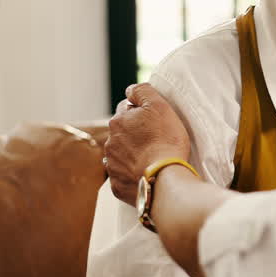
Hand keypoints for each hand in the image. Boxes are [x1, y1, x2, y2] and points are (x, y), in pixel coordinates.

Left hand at [105, 82, 191, 205]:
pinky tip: (147, 174)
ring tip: (152, 158)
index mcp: (118, 122)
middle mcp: (110, 143)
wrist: (164, 178)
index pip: (125, 109)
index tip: (154, 121)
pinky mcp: (117, 186)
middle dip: (134, 134)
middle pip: (122, 133)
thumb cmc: (165, 140)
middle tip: (155, 139)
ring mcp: (112, 166)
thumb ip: (142, 91)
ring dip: (132, 154)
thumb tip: (130, 90)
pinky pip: (124, 176)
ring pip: (121, 154)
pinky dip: (133, 174)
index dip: (140, 113)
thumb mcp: (159, 105)